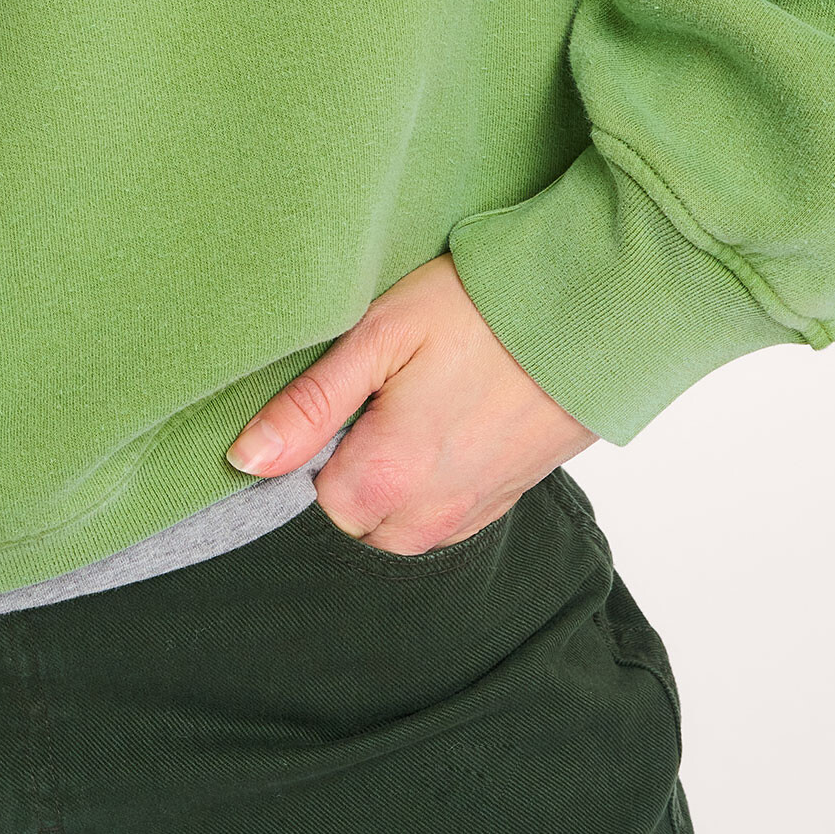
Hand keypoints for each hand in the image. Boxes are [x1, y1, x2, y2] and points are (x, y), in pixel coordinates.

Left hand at [226, 253, 595, 552]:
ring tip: (410, 404)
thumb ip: (309, 404)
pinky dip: (429, 483)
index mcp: (386, 478)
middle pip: (351, 517)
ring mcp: (471, 514)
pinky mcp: (503, 501)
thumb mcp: (379, 334)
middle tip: (375, 392)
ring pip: (395, 524)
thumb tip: (244, 459)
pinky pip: (441, 517)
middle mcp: (428, 516)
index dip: (309, 443)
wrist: (590, 311)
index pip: (307, 497)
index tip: (335, 393)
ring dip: (388, 479)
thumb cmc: (479, 309)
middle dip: (346, 467)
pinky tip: (443, 421)